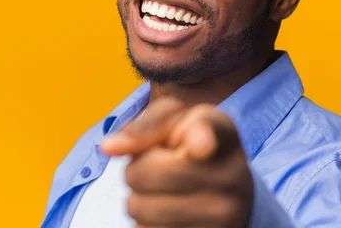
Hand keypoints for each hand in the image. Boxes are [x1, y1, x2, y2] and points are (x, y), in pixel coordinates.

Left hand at [101, 97, 253, 227]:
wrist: (230, 186)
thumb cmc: (190, 144)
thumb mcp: (176, 122)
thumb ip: (145, 127)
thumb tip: (109, 147)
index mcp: (223, 132)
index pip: (207, 135)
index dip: (201, 140)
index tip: (199, 148)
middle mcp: (232, 174)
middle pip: (146, 173)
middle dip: (136, 169)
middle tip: (155, 166)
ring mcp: (225, 214)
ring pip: (141, 209)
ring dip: (139, 200)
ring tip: (163, 190)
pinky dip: (146, 224)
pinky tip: (168, 213)